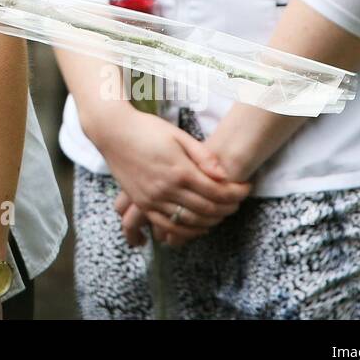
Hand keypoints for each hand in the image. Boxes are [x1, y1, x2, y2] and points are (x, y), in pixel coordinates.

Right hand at [89, 106, 250, 246]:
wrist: (112, 131)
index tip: (246, 188)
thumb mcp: (178, 135)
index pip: (217, 192)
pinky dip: (186, 230)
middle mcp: (166, 189)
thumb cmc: (146, 128)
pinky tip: (197, 226)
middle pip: (207, 210)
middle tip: (237, 201)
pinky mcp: (142, 203)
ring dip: (210, 221)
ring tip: (221, 212)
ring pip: (190, 222)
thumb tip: (225, 175)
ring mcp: (152, 199)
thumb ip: (203, 156)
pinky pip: (167, 226)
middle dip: (228, 208)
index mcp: (179, 170)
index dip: (237, 193)